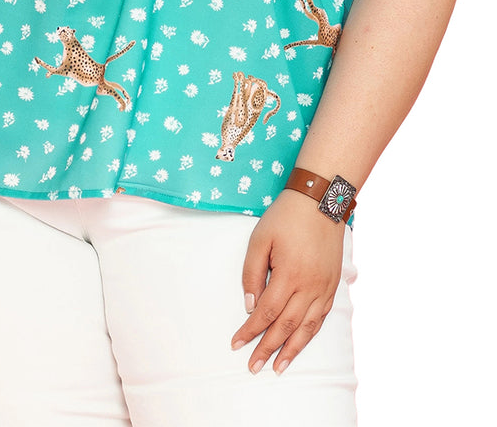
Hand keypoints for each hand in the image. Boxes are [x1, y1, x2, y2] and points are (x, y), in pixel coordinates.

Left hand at [230, 189, 344, 373]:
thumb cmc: (286, 217)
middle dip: (268, 349)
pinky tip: (300, 343)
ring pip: (307, 328)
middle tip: (253, 367)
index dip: (250, 331)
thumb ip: (252, 273)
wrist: (321, 201)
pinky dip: (309, 334)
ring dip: (291, 350)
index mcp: (289, 274)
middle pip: (286, 326)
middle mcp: (310, 286)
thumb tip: (250, 305)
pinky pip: (321, 318)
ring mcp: (324, 288)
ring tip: (278, 367)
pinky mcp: (333, 285)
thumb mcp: (260, 238)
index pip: (266, 312)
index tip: (236, 344)